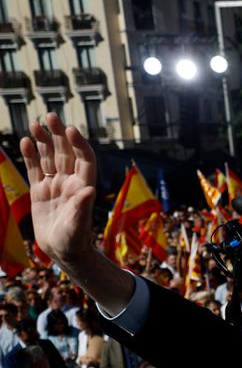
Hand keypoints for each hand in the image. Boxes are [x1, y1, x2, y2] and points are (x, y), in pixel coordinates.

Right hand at [19, 114, 98, 266]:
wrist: (63, 252)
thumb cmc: (74, 241)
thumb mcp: (77, 226)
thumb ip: (82, 207)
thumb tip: (89, 189)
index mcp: (83, 186)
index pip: (84, 159)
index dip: (78, 144)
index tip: (70, 129)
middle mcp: (70, 182)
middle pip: (66, 152)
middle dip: (58, 134)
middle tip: (50, 116)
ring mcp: (55, 185)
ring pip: (49, 157)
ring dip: (43, 141)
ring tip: (35, 124)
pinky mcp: (40, 192)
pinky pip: (35, 169)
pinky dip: (30, 156)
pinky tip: (25, 142)